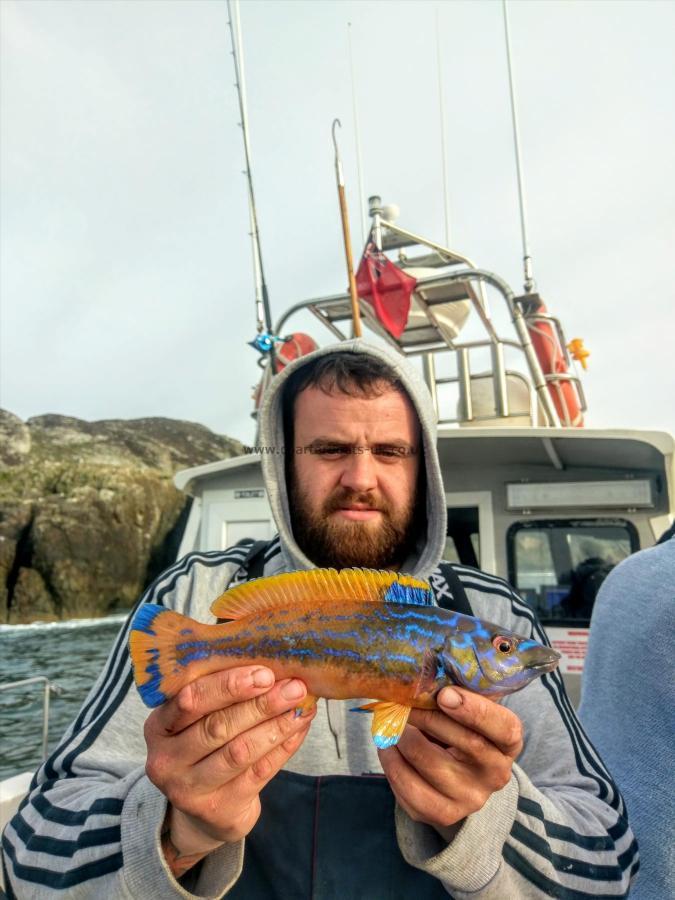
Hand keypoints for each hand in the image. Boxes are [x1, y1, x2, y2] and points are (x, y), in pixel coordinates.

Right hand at [143, 666, 314, 876]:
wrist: (203, 809)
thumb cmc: (204, 746)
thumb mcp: (196, 719)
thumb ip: (220, 693)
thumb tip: (270, 661)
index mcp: (158, 726)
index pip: (191, 700)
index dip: (228, 685)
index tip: (264, 673)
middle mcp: (166, 760)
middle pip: (218, 727)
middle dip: (261, 704)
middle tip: (294, 687)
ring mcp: (189, 789)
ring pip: (240, 752)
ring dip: (277, 725)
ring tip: (302, 705)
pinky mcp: (218, 809)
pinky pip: (258, 773)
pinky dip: (283, 747)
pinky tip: (299, 728)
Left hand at [378, 686, 522, 834]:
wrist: (457, 778)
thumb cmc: (461, 729)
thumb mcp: (469, 710)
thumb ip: (457, 693)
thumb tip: (425, 677)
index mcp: (508, 743)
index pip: (504, 728)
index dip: (475, 710)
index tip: (444, 694)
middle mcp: (496, 774)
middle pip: (465, 742)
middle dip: (428, 717)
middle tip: (404, 701)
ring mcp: (470, 799)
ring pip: (428, 762)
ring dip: (403, 737)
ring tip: (393, 722)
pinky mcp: (442, 814)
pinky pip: (408, 786)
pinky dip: (391, 760)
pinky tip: (389, 746)